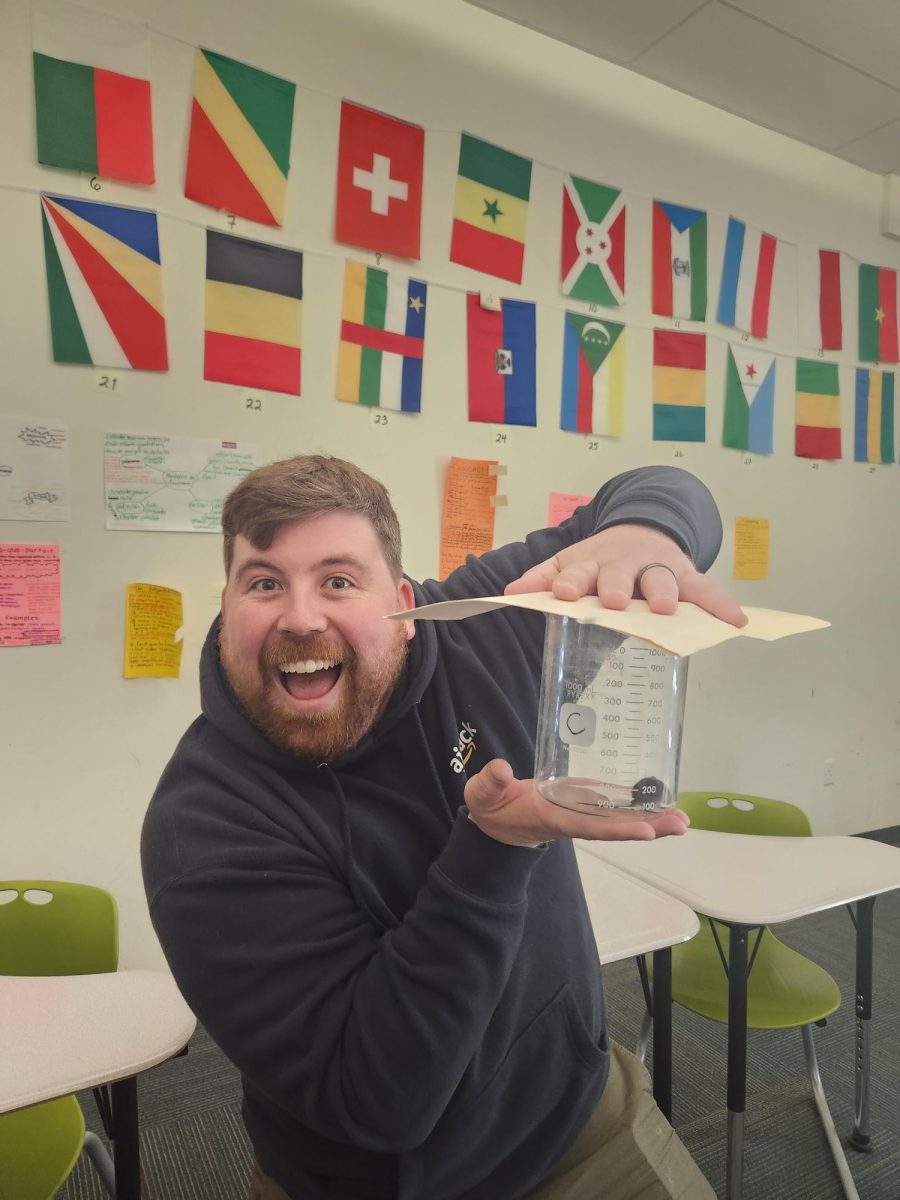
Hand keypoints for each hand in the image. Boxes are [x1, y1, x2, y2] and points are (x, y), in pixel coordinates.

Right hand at [465, 759, 690, 847]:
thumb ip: (490, 783)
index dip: (619, 829)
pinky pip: (613, 806)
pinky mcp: (583, 801)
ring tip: (683, 818)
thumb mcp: (483, 795)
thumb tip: (502, 770)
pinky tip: (661, 803)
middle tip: (683, 824)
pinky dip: (637, 806)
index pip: (590, 826)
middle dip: (649, 827)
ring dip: (652, 820)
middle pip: (616, 826)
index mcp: (553, 818)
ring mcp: (581, 812)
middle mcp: (574, 819)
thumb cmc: (490, 807)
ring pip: (620, 818)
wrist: (494, 822)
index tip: (647, 832)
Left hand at [505, 523, 745, 626]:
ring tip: (667, 610)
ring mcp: (657, 568)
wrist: (640, 528)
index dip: (571, 583)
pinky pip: (706, 590)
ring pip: (662, 580)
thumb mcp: (568, 563)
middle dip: (617, 587)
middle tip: (614, 602)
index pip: (577, 573)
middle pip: (620, 575)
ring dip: (664, 593)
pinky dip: (721, 605)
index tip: (565, 595)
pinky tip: (736, 620)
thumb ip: (542, 580)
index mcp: (591, 564)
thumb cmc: (598, 561)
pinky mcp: (687, 574)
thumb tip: (509, 594)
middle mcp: (625, 564)